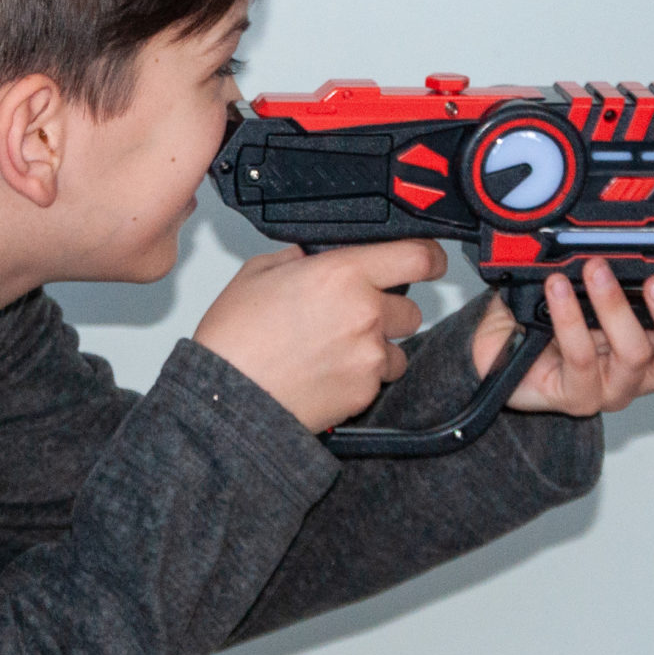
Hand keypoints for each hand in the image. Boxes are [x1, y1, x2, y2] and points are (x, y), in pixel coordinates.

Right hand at [196, 240, 448, 431]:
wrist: (224, 398)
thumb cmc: (233, 339)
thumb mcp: (256, 275)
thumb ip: (296, 259)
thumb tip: (312, 256)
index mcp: (342, 273)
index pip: (418, 255)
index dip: (429, 257)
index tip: (428, 262)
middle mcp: (365, 312)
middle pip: (411, 309)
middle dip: (388, 312)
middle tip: (351, 319)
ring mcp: (369, 356)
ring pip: (397, 349)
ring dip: (377, 349)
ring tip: (334, 354)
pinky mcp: (365, 391)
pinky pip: (377, 380)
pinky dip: (360, 378)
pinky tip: (325, 375)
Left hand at [470, 257, 653, 414]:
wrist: (496, 354)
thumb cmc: (545, 325)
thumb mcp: (590, 297)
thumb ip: (618, 278)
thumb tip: (627, 241)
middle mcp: (638, 375)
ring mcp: (607, 389)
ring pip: (634, 355)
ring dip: (618, 308)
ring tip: (597, 272)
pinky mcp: (574, 395)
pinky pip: (581, 354)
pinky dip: (571, 315)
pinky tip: (558, 289)